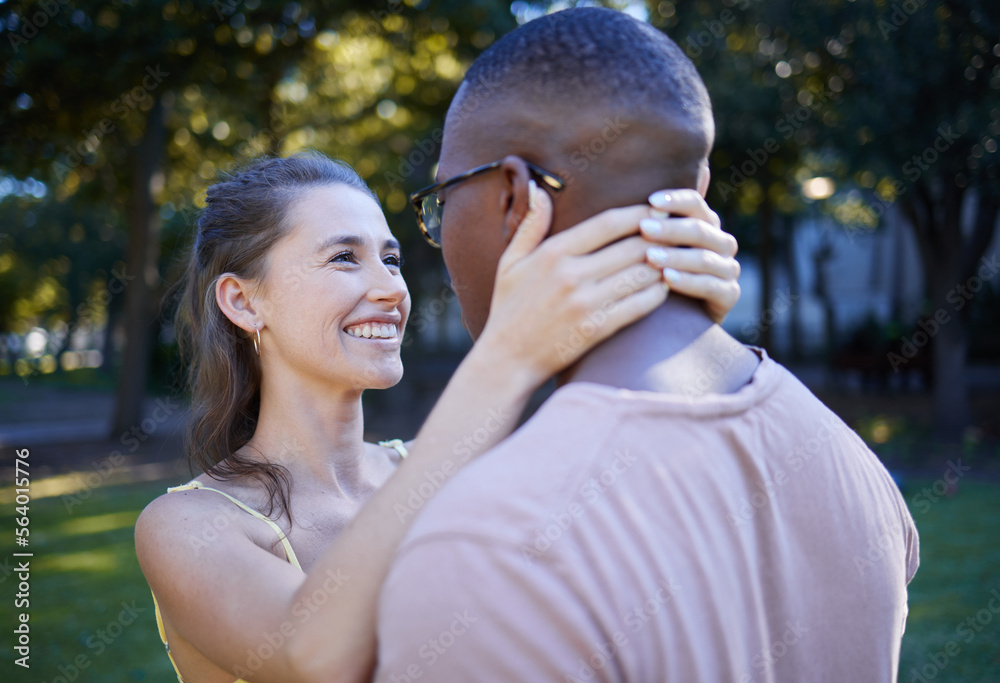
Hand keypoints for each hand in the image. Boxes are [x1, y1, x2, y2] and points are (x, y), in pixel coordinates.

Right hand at [477, 181, 671, 384]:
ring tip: (677, 257)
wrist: (507, 360)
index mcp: (553, 253)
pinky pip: (639, 305)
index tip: (657, 209)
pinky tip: (665, 286)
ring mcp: (586, 303)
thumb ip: (530, 225)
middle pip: (632, 247)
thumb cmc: (509, 309)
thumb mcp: (510, 263)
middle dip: (661, 237)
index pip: (608, 223)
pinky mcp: (597, 329)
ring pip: (641, 275)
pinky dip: (657, 293)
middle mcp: (571, 275)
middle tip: (678, 231)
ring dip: (663, 264)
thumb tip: (539, 189)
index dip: (639, 213)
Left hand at [642, 189, 739, 323]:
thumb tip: (656, 183)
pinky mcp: (730, 295)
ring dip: (677, 256)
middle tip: (644, 229)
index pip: (695, 203)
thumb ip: (652, 219)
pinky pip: (712, 286)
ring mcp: (728, 269)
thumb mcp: (651, 245)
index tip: (651, 202)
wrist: (671, 320)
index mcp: (705, 224)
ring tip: (650, 257)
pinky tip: (667, 280)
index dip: (675, 201)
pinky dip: (689, 282)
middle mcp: (722, 243)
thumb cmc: (655, 274)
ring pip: (705, 258)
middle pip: (700, 229)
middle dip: (671, 229)